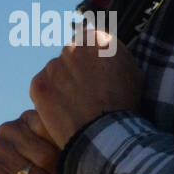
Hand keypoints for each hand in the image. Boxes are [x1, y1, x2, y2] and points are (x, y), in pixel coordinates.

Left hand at [29, 29, 143, 148]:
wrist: (105, 134)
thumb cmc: (124, 106)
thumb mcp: (134, 74)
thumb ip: (118, 57)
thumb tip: (111, 54)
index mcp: (98, 40)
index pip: (88, 42)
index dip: (91, 61)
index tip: (94, 76)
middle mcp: (73, 47)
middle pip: (70, 55)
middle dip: (74, 70)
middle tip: (84, 93)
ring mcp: (53, 65)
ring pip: (54, 71)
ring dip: (61, 83)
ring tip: (74, 106)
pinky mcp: (39, 84)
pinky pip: (42, 87)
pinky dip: (48, 98)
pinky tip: (62, 112)